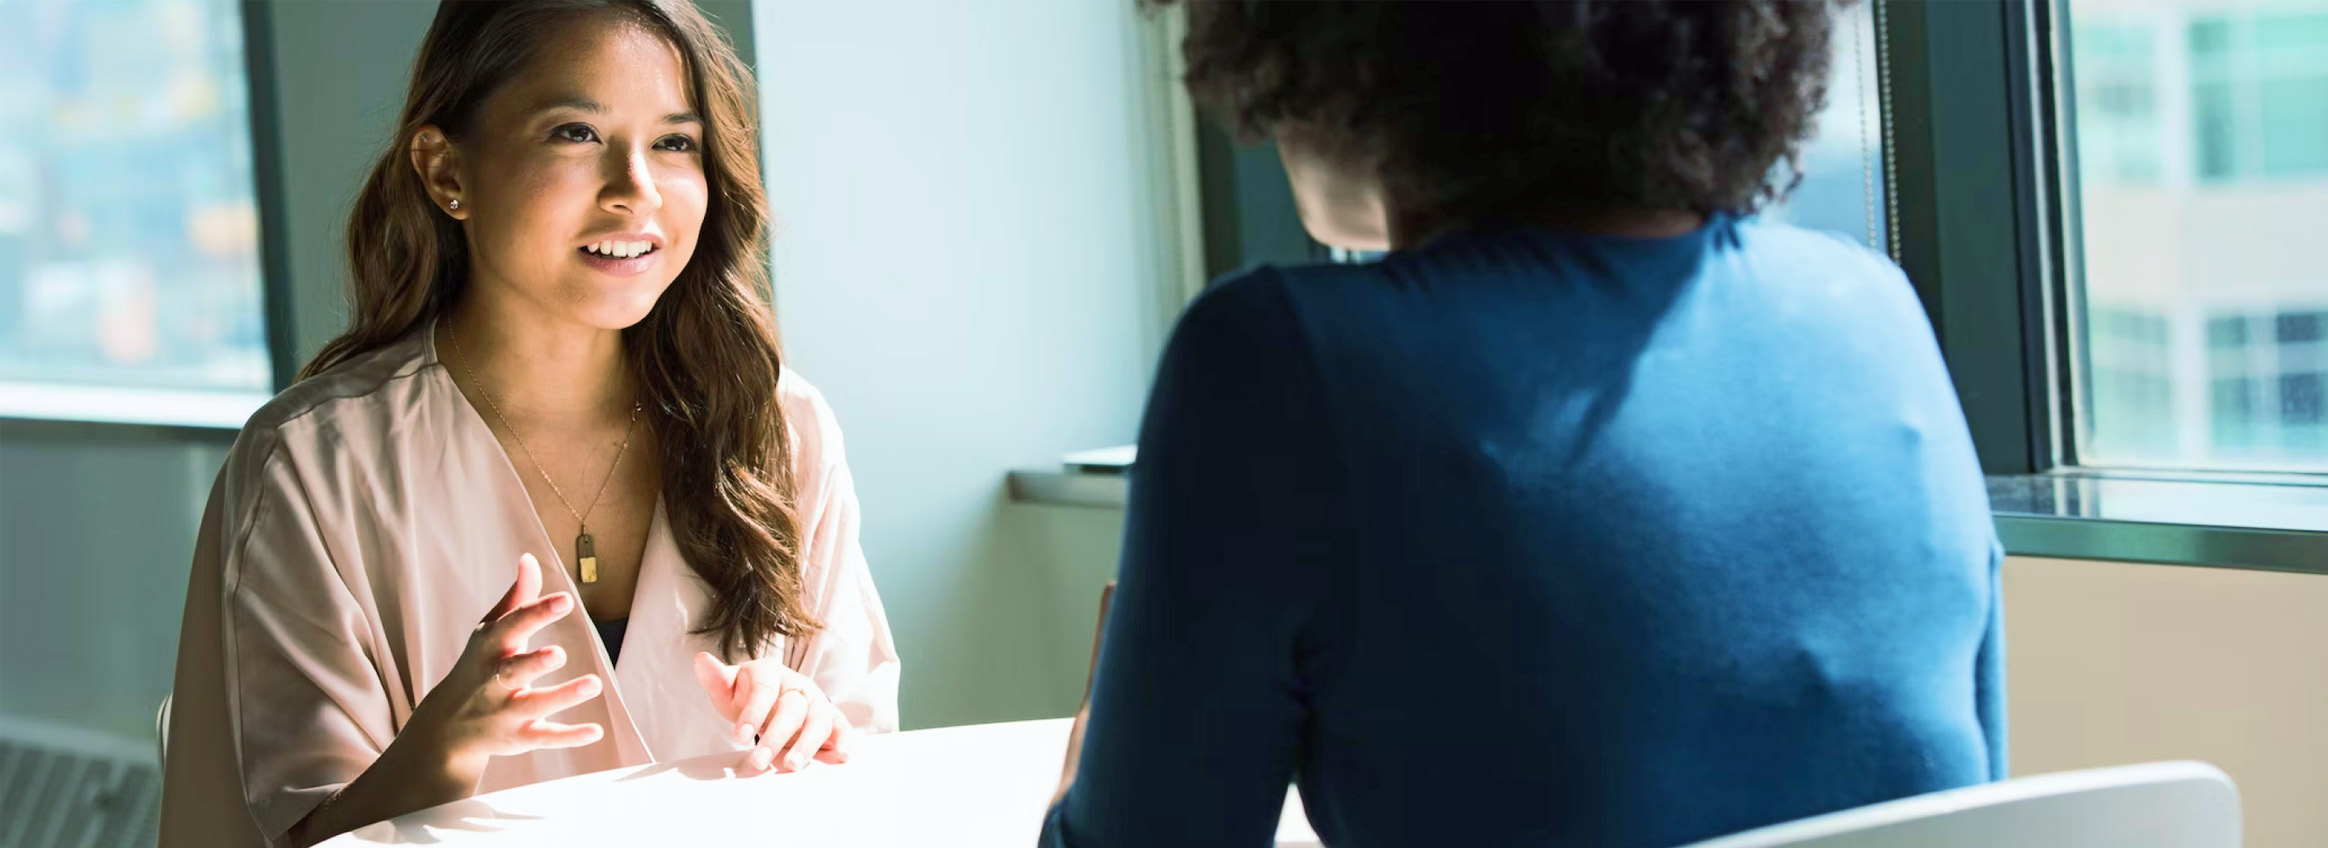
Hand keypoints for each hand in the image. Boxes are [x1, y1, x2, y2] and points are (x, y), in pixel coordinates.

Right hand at [405, 553, 605, 782]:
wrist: (445, 727)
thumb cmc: (477, 666)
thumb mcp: (490, 632)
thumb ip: (516, 598)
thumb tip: (530, 558)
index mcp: (490, 649)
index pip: (513, 627)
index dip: (537, 613)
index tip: (565, 600)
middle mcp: (494, 681)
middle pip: (515, 670)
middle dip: (535, 662)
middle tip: (559, 654)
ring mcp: (505, 712)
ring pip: (534, 705)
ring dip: (563, 696)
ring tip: (594, 683)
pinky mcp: (518, 738)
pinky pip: (544, 738)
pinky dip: (569, 736)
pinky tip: (596, 731)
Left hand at [693, 652, 850, 774]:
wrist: (772, 700)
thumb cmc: (749, 696)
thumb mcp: (729, 689)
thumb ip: (716, 679)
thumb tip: (701, 660)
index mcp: (770, 673)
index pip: (764, 690)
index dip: (753, 713)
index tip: (739, 736)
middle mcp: (797, 685)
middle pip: (792, 708)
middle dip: (776, 737)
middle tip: (759, 761)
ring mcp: (816, 702)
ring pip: (818, 720)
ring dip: (807, 745)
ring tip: (790, 766)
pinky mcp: (831, 719)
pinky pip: (841, 728)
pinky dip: (842, 742)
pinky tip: (839, 757)